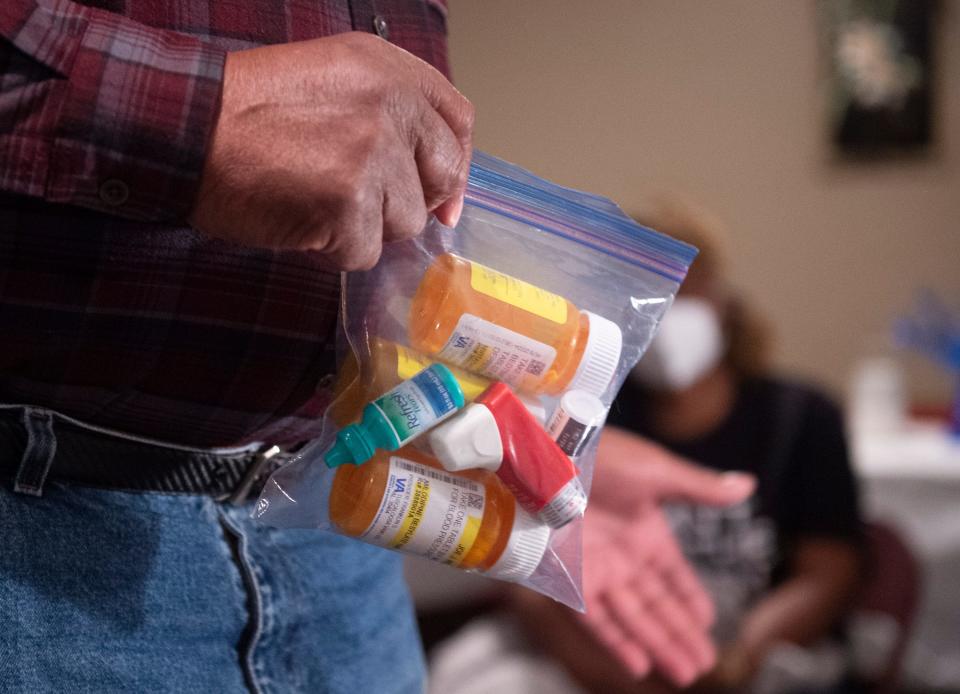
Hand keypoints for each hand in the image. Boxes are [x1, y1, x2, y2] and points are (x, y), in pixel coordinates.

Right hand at [190, 32, 473, 269]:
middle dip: (407, 202)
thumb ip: (390, 115)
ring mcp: (374, 152)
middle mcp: (391, 104)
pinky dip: (334, 250)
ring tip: (316, 201)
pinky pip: (365, 252)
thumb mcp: (331, 80)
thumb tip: (442, 188)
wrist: (186, 129)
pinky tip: (302, 220)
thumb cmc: (246, 112)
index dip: (455, 165)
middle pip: (441, 178)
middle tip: (361, 202)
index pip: (457, 120)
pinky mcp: (351, 200)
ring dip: (364, 227)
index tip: (446, 199)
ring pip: (404, 223)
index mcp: (388, 68)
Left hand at [578, 428, 754, 686]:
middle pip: (658, 604)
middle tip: (705, 665)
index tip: (708, 623)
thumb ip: (700, 489)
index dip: (691, 600)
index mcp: (647, 531)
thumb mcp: (658, 472)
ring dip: (658, 645)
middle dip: (682, 634)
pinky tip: (638, 665)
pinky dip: (617, 642)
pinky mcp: (571, 580)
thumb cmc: (603, 456)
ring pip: (633, 618)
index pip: (675, 575)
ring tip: (684, 674)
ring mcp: (599, 570)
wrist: (550, 457)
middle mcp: (624, 556)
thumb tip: (748, 485)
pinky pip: (597, 619)